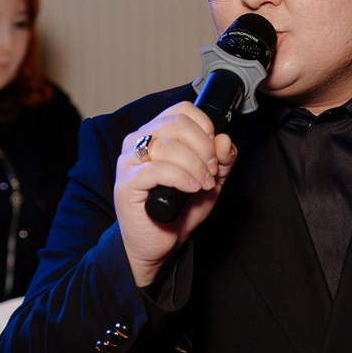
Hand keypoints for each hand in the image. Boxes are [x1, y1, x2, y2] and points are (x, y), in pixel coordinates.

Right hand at [114, 102, 236, 286]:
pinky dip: (182, 178)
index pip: (182, 110)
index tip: (215, 150)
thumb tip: (225, 140)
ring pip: (168, 146)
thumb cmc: (179, 209)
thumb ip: (222, 160)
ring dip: (195, 165)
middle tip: (211, 170)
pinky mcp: (126, 183)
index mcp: (157, 133)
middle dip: (204, 148)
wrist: (158, 242)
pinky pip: (157, 170)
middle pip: (177, 124)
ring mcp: (129, 161)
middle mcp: (139, 141)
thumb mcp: (210, 180)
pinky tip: (191, 189)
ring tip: (203, 183)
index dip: (205, 127)